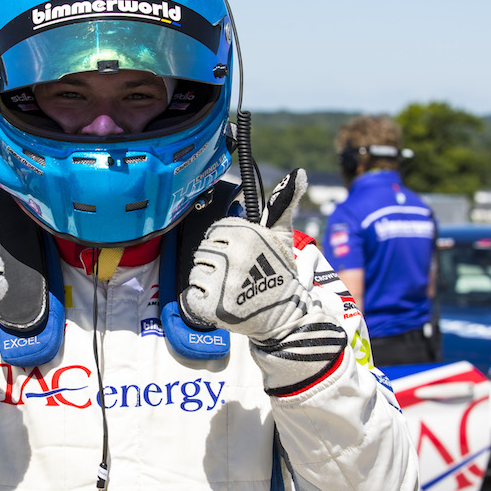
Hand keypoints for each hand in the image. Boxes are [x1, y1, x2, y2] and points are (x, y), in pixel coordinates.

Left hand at [182, 169, 345, 392]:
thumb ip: (283, 203)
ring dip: (210, 282)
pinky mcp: (212, 306)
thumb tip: (298, 173)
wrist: (285, 318)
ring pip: (197, 272)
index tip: (241, 257)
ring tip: (232, 289)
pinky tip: (223, 302)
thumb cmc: (280, 274)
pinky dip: (203, 301)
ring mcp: (221, 282)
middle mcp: (232, 255)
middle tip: (239, 276)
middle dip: (217, 264)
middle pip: (203, 251)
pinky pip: (192, 295)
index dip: (225, 246)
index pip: (215, 232)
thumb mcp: (282, 236)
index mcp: (245, 234)